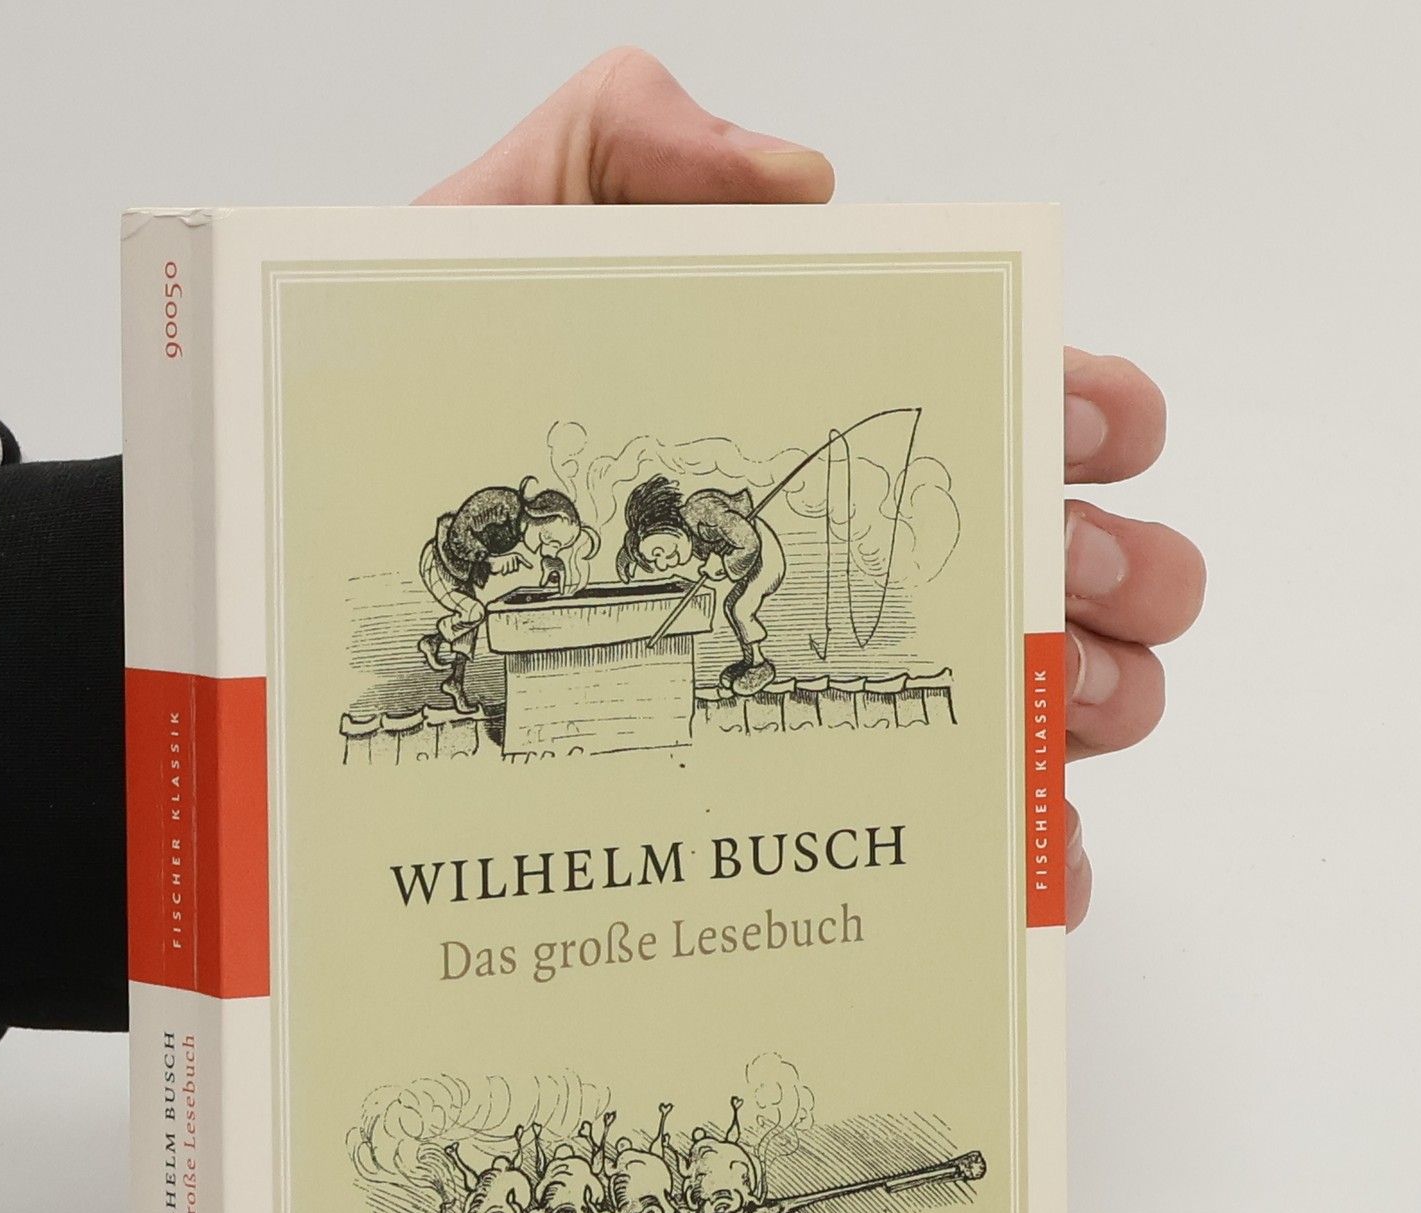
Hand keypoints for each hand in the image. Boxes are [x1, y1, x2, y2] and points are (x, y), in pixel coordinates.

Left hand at [419, 49, 1204, 927]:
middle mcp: (834, 554)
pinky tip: (1034, 857)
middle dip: (1115, 567)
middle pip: (1043, 560)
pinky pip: (941, 836)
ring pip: (1020, 698)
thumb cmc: (397, 423)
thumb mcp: (496, 239)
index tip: (1099, 428)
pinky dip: (1021, 850)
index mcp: (808, 414)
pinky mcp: (783, 801)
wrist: (305, 595)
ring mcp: (816, 684)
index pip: (993, 396)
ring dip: (1083, 701)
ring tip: (1067, 707)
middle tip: (1095, 583)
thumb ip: (631, 147)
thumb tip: (806, 182)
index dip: (1080, 402)